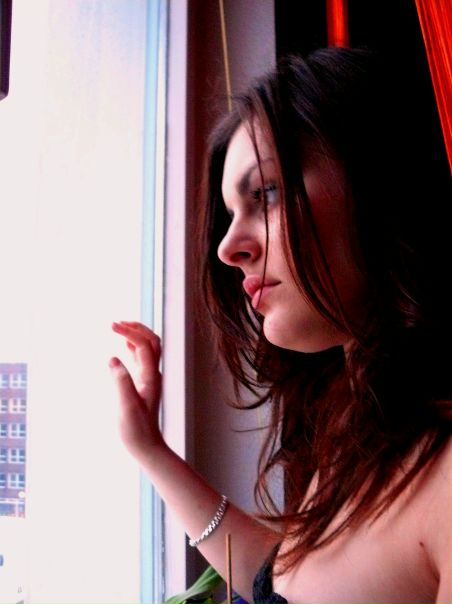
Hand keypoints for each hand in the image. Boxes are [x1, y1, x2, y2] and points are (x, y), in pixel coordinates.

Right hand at [109, 321, 162, 459]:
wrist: (146, 446)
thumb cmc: (136, 430)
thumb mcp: (126, 406)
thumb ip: (121, 382)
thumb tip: (113, 358)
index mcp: (151, 376)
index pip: (144, 344)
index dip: (129, 331)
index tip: (112, 326)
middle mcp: (153, 374)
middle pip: (153, 341)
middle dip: (137, 327)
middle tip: (116, 322)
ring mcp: (150, 378)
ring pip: (149, 348)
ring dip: (136, 334)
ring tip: (119, 327)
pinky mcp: (144, 384)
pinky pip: (142, 359)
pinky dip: (134, 347)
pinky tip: (124, 345)